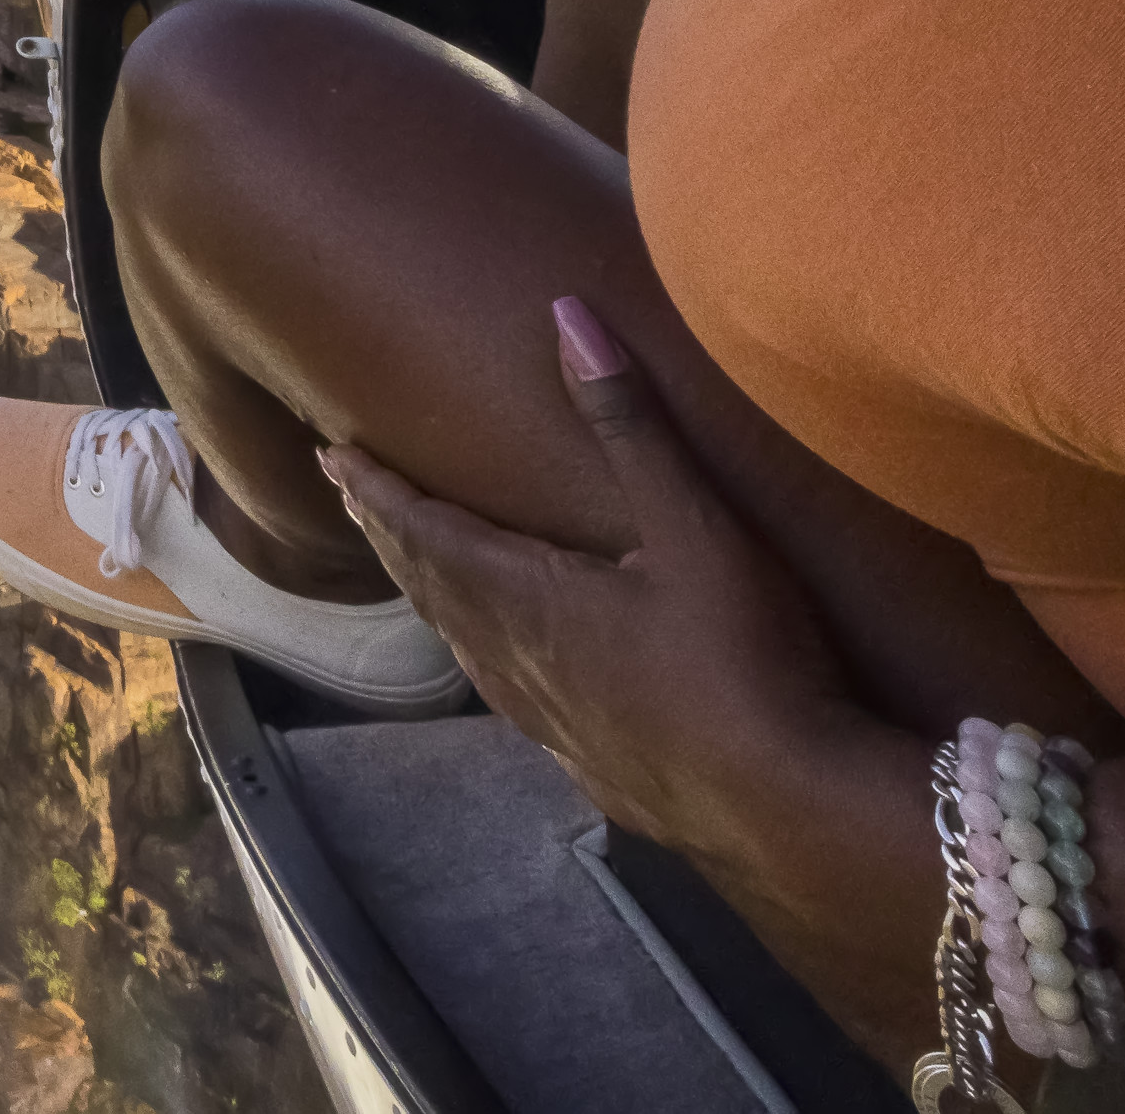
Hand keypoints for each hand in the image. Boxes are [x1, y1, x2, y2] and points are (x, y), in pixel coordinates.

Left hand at [320, 303, 918, 967]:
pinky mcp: (601, 773)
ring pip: (471, 653)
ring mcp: (558, 729)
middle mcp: (521, 666)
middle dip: (392, 536)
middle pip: (434, 589)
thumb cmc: (743, 657)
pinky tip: (518, 685)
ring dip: (436, 604)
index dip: (380, 491)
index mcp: (527, 600)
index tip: (335, 457)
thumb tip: (566, 316)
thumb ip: (627, 421)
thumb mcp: (690, 523)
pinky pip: (519, 708)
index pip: (426, 531)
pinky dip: (492, 671)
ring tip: (420, 579)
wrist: (789, 807)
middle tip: (354, 501)